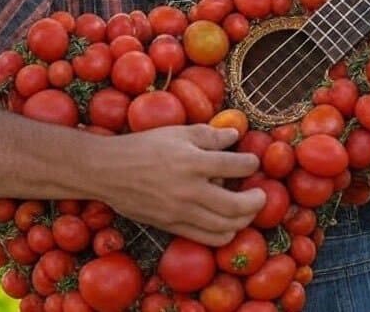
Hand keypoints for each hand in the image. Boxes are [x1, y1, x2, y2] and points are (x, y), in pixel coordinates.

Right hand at [94, 124, 263, 246]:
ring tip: (248, 210)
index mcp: (194, 162)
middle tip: (261, 194)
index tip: (253, 162)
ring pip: (224, 226)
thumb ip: (210, 135)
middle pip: (236, 205)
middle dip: (256, 201)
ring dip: (243, 220)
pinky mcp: (171, 226)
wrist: (108, 170)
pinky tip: (228, 225)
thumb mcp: (179, 132)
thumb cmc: (144, 146)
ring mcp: (180, 212)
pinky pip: (205, 237)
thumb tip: (236, 136)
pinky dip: (223, 234)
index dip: (252, 164)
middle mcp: (190, 190)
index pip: (237, 166)